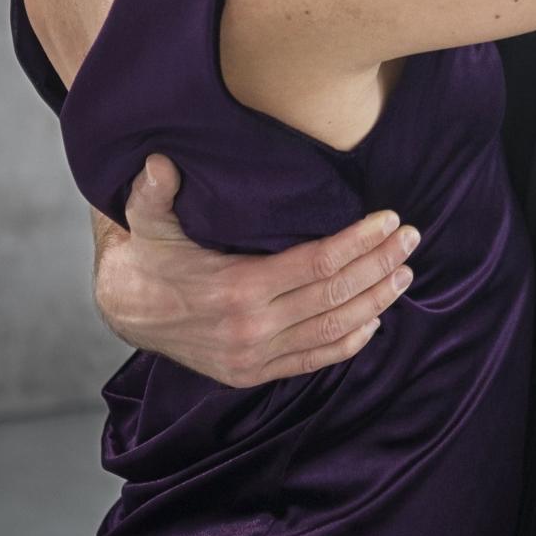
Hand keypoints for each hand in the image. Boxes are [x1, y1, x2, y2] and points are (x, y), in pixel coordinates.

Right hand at [94, 154, 420, 387]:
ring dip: (376, 301)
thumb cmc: (149, 254)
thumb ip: (153, 192)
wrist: (125, 310)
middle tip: (411, 238)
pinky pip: (313, 360)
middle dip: (379, 266)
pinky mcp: (253, 372)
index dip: (358, 243)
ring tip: (405, 273)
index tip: (389, 219)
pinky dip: (350, 343)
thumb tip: (159, 163)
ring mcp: (254, 356)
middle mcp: (250, 328)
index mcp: (234, 289)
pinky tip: (375, 320)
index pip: (315, 265)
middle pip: (335, 296)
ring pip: (332, 330)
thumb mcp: (145, 220)